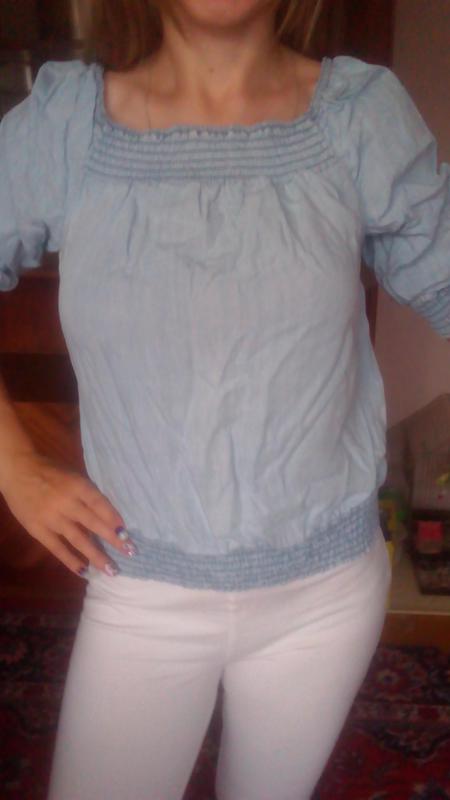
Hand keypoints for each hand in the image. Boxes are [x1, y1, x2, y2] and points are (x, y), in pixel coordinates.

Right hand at [2, 452, 132, 577]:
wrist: (18, 471)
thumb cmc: (51, 471)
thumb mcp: (74, 476)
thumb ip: (87, 495)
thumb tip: (107, 518)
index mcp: (77, 485)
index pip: (100, 504)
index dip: (114, 519)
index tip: (126, 533)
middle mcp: (67, 502)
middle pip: (94, 524)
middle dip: (113, 539)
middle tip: (129, 553)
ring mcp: (52, 518)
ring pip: (79, 539)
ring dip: (96, 556)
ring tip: (112, 570)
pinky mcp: (38, 530)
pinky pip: (57, 548)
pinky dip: (71, 560)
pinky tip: (84, 571)